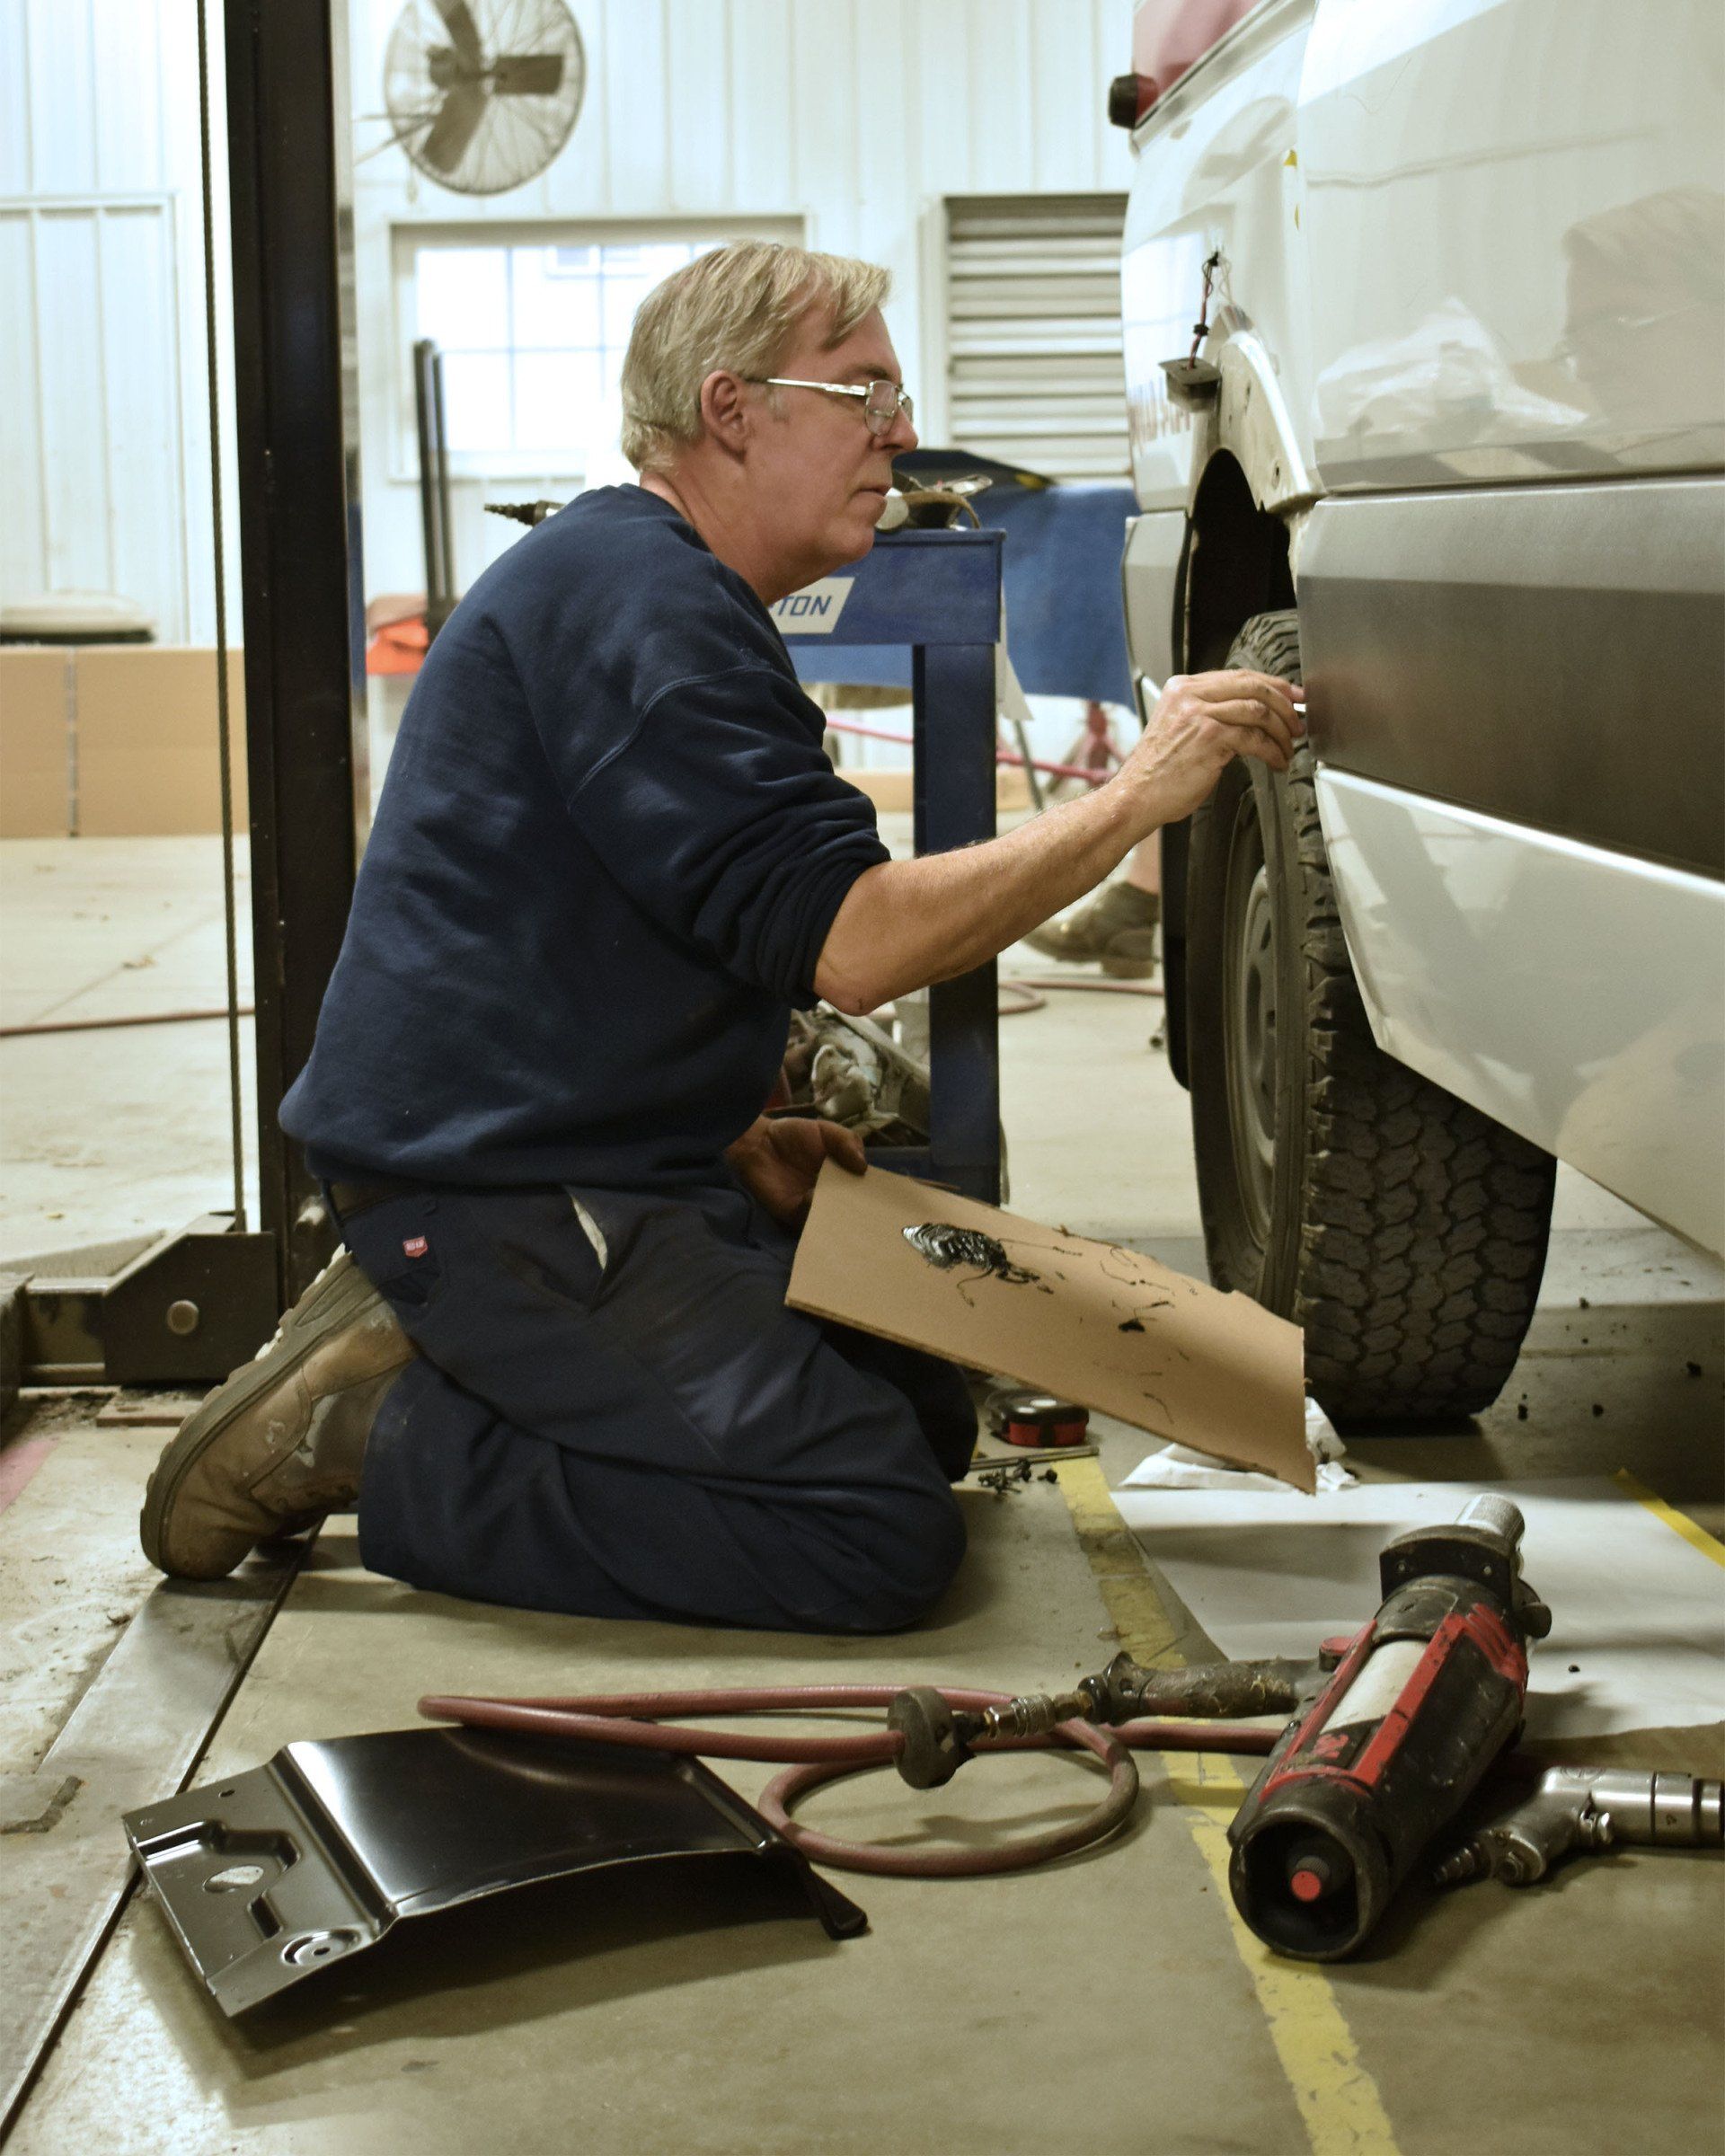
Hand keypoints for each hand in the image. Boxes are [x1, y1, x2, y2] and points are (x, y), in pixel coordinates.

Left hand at [724, 1115, 866, 1228]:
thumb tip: (863, 1168)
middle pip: (851, 1209)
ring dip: (839, 1216)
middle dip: (861, 1212)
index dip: (874, 1195)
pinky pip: (809, 1221)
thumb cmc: (792, 1135)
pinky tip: (815, 1198)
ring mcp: (813, 1207)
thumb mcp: (825, 1131)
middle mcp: (831, 1195)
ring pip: (832, 1219)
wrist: (757, 1142)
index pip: (863, 1190)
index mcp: (843, 1176)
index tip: (887, 1200)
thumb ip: (847, 1142)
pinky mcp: (794, 1214)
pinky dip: (814, 1213)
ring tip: (846, 1209)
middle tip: (871, 1212)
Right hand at [1124, 669, 1305, 825]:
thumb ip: (1209, 712)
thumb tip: (1252, 714)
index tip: (1292, 697)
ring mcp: (1200, 715)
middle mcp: (1190, 695)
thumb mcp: (1179, 727)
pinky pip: (1256, 739)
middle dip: (1284, 705)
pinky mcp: (1210, 738)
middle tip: (1298, 723)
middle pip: (1253, 686)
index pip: (1239, 676)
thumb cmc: (1158, 771)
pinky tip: (1277, 761)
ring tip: (1288, 747)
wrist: (1136, 796)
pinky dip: (1273, 751)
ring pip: (1259, 711)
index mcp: (1182, 688)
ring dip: (1281, 732)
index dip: (1272, 685)